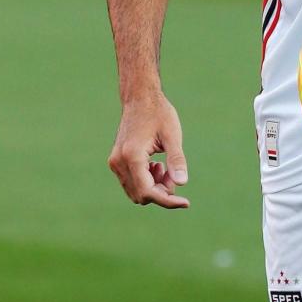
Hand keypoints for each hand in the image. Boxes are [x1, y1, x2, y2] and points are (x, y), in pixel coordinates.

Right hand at [107, 93, 189, 208]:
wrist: (140, 99)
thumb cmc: (159, 114)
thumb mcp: (172, 136)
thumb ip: (177, 160)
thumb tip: (182, 183)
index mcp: (132, 156)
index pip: (149, 192)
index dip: (168, 200)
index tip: (186, 203)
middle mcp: (119, 162)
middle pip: (142, 195)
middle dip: (162, 190)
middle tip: (173, 172)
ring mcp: (115, 163)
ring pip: (136, 192)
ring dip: (154, 186)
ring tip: (165, 166)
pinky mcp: (116, 161)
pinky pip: (132, 183)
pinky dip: (147, 181)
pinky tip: (157, 164)